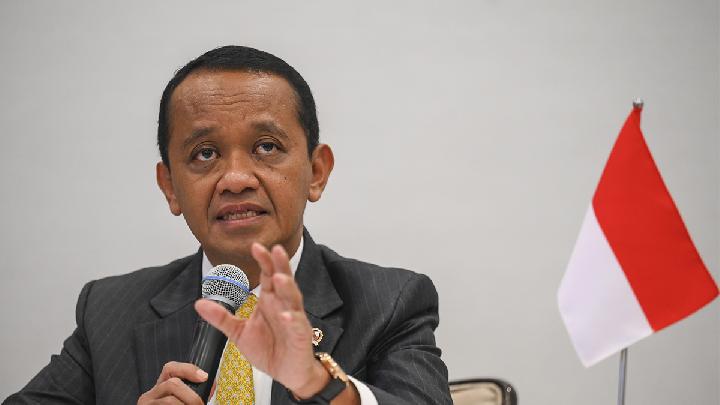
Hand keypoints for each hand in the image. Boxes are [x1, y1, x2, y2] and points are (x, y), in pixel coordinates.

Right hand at [137, 361, 207, 404]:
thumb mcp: (183, 401)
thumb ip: (194, 393)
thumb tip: (211, 386)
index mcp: (161, 387)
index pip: (171, 368)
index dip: (188, 369)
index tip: (205, 377)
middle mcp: (150, 394)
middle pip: (172, 384)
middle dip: (192, 395)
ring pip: (170, 400)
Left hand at [194, 243, 328, 397]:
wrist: (287, 373)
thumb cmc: (269, 349)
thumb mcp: (239, 333)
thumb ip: (221, 317)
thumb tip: (199, 303)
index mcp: (269, 301)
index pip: (268, 275)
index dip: (263, 260)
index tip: (255, 246)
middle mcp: (283, 305)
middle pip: (283, 280)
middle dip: (280, 265)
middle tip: (275, 249)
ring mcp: (294, 319)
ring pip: (293, 299)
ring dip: (287, 288)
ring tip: (279, 277)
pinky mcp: (301, 336)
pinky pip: (298, 325)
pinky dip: (293, 319)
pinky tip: (287, 315)